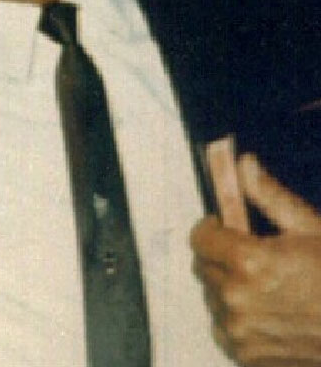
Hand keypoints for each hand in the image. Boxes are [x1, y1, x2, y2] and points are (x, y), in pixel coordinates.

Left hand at [191, 153, 320, 365]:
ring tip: (267, 288)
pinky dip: (239, 319)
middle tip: (253, 258)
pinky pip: (224, 328)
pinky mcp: (245, 355)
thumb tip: (242, 163)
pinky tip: (269, 313)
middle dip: (222, 257)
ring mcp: (239, 331)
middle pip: (205, 267)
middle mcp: (236, 298)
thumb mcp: (312, 229)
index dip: (213, 229)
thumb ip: (269, 197)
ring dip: (230, 288)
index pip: (200, 238)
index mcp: (249, 262)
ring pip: (213, 297)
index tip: (226, 227)